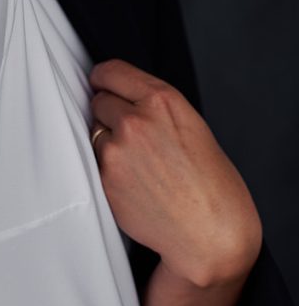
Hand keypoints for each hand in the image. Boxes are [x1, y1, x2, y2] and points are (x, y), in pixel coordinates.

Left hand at [89, 59, 262, 286]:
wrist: (210, 234)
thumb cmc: (211, 184)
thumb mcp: (190, 125)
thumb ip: (154, 107)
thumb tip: (121, 98)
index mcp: (162, 100)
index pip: (111, 71)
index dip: (104, 79)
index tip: (102, 84)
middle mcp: (136, 120)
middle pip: (99, 100)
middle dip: (109, 113)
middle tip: (130, 134)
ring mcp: (117, 149)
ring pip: (94, 131)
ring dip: (107, 142)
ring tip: (138, 164)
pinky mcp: (106, 178)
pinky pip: (95, 161)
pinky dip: (107, 168)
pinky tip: (133, 182)